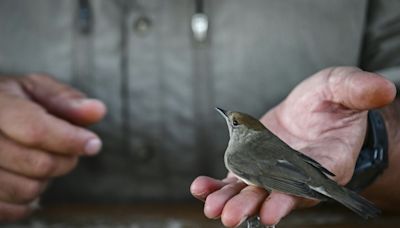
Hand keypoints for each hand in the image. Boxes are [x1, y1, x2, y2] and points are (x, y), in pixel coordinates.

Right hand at [0, 74, 105, 220]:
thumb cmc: (14, 102)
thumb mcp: (36, 90)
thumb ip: (66, 99)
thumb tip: (98, 110)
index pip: (35, 130)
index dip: (70, 140)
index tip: (93, 144)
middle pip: (37, 164)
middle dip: (64, 159)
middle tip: (65, 148)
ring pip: (27, 190)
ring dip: (45, 179)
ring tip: (37, 158)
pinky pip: (12, 210)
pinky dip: (27, 198)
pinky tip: (23, 176)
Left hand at [191, 67, 395, 226]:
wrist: (312, 111)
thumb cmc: (332, 103)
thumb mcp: (343, 88)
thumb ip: (357, 89)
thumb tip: (384, 87)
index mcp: (325, 161)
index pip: (309, 184)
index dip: (291, 197)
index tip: (273, 210)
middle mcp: (297, 174)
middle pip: (275, 194)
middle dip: (253, 206)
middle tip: (233, 217)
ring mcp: (272, 172)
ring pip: (251, 192)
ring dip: (231, 202)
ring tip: (212, 209)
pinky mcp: (253, 166)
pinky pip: (234, 180)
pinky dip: (218, 185)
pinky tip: (201, 187)